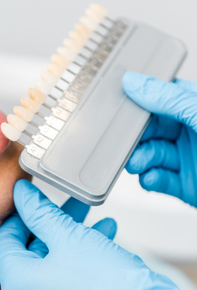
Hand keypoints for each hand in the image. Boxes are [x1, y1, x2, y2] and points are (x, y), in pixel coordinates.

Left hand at [0, 180, 183, 289]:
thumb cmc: (106, 284)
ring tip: (87, 211)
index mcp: (18, 281)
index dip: (17, 215)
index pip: (3, 241)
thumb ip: (40, 213)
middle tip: (61, 200)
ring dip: (69, 230)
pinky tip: (104, 231)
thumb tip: (22, 195)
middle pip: (29, 247)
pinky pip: (68, 269)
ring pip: (52, 255)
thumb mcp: (67, 236)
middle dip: (49, 220)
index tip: (30, 199)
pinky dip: (82, 248)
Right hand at [123, 72, 196, 205]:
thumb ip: (169, 99)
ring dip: (140, 159)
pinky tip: (153, 178)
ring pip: (151, 155)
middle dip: (136, 137)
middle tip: (126, 143)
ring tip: (138, 163)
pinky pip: (159, 181)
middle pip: (150, 130)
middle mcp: (192, 132)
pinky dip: (151, 180)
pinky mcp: (187, 187)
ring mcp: (189, 160)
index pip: (160, 99)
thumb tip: (134, 82)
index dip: (138, 103)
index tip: (120, 108)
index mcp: (196, 109)